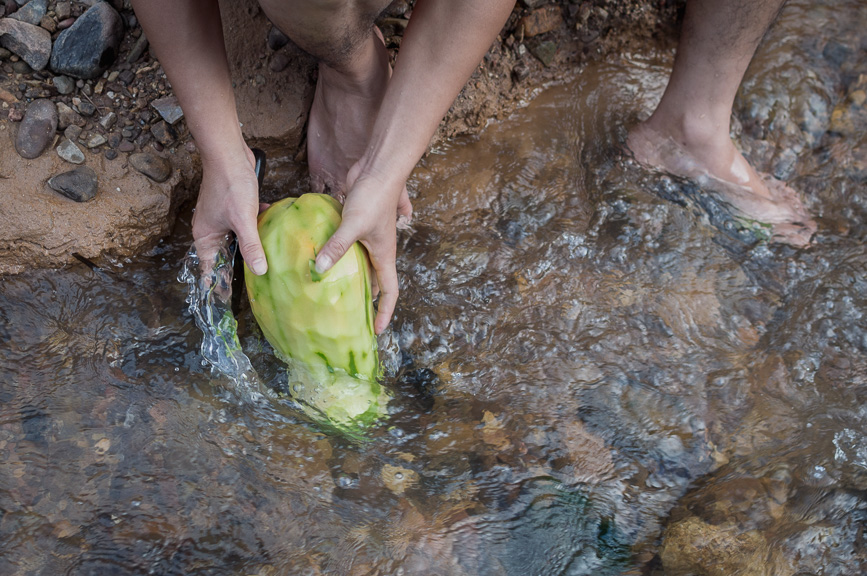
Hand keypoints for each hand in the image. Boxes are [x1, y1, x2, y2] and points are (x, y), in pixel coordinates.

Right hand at [191, 146, 267, 275]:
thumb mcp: (243, 219)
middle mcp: (212, 229)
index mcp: (206, 235)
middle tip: (254, 282)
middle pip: (225, 254)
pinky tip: (271, 226)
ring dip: (251, 246)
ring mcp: (223, 218)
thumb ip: (251, 246)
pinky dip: (257, 226)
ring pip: (238, 239)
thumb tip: (259, 271)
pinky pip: (246, 224)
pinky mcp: (235, 207)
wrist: (229, 154)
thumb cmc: (230, 185)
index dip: (218, 282)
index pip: (209, 267)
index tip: (225, 298)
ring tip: (266, 261)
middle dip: (239, 266)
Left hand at [315, 163, 411, 333]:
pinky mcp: (356, 223)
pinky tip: (320, 258)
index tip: (376, 330)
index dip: (385, 312)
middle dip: (367, 300)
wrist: (379, 169)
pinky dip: (337, 254)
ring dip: (350, 277)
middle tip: (352, 316)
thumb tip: (319, 269)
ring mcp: (368, 236)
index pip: (390, 291)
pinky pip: (348, 245)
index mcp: (384, 255)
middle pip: (375, 281)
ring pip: (360, 264)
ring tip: (333, 292)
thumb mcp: (355, 225)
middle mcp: (378, 249)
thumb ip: (337, 247)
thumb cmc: (375, 198)